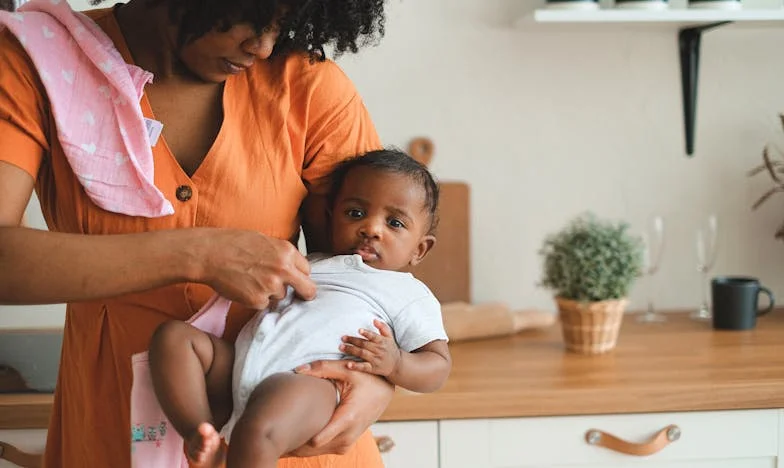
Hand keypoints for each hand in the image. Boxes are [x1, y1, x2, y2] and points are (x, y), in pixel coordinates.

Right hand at [193, 228, 315, 307]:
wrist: (209, 254)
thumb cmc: (232, 243)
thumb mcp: (264, 241)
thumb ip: (280, 255)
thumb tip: (291, 267)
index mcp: (286, 251)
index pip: (306, 269)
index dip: (300, 275)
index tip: (298, 280)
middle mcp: (283, 269)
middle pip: (307, 289)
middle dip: (305, 294)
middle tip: (301, 297)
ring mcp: (271, 286)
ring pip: (280, 296)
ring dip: (270, 293)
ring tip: (251, 280)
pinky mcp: (258, 300)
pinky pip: (263, 304)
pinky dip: (255, 299)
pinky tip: (243, 287)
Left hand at [290, 360, 393, 455]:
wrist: (385, 392)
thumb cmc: (366, 378)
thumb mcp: (346, 369)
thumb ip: (322, 368)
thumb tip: (298, 370)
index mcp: (348, 416)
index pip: (319, 439)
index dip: (300, 438)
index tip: (284, 433)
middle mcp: (350, 433)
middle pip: (316, 448)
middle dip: (298, 444)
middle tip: (276, 436)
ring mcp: (350, 440)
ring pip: (321, 451)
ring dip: (304, 447)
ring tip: (284, 439)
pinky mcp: (348, 442)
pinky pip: (327, 450)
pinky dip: (313, 446)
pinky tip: (300, 438)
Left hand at [340, 319, 400, 376]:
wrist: (397, 365)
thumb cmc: (390, 348)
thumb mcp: (389, 336)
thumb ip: (382, 327)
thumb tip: (374, 319)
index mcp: (382, 341)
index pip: (373, 336)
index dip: (366, 333)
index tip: (359, 330)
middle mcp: (378, 350)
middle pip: (364, 344)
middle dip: (353, 341)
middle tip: (343, 338)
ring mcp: (375, 360)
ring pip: (362, 354)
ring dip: (351, 350)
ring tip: (341, 347)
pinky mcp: (373, 369)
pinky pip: (364, 367)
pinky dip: (356, 366)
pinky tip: (348, 364)